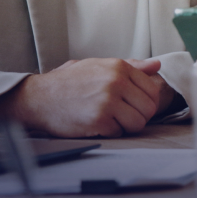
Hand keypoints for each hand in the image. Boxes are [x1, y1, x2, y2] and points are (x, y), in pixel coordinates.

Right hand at [0, 58, 174, 137]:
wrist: (39, 97)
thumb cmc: (69, 82)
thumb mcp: (99, 66)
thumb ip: (132, 66)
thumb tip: (157, 65)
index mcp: (119, 67)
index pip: (152, 90)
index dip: (145, 102)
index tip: (133, 105)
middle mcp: (116, 82)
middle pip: (149, 108)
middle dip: (138, 116)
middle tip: (122, 116)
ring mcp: (108, 101)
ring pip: (138, 123)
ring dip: (126, 126)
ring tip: (110, 120)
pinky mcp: (99, 120)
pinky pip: (120, 132)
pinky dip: (110, 132)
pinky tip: (97, 124)